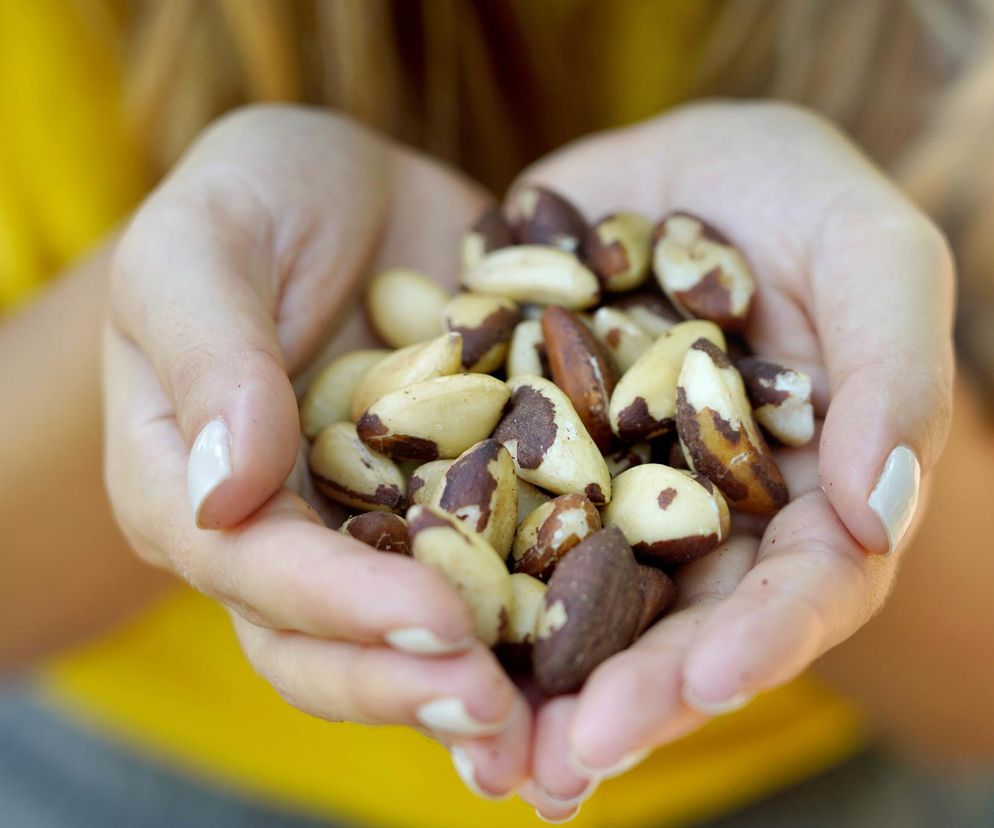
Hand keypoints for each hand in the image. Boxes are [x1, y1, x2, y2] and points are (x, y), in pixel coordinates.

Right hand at [102, 105, 529, 795]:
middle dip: (410, 681)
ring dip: (480, 692)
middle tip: (499, 719)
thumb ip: (208, 356)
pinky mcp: (461, 500)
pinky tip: (610, 658)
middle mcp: (288, 532)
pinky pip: (500, 567)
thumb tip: (221, 492)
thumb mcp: (206, 246)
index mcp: (198, 487)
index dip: (339, 604)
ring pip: (415, 632)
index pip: (255, 568)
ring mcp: (378, 525)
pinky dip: (545, 617)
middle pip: (330, 640)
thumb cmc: (255, 200)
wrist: (350, 188)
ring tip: (555, 742)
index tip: (434, 620)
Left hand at [508, 101, 954, 819]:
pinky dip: (453, 588)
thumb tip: (883, 511)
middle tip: (558, 766)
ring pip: (570, 608)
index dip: (752, 647)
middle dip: (623, 700)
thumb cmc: (799, 199)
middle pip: (669, 629)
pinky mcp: (520, 456)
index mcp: (795, 498)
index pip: (790, 595)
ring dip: (530, 686)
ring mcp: (601, 495)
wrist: (681, 162)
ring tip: (487, 758)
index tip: (701, 690)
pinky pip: (484, 529)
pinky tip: (409, 638)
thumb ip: (890, 374)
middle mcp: (694, 520)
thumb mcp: (870, 255)